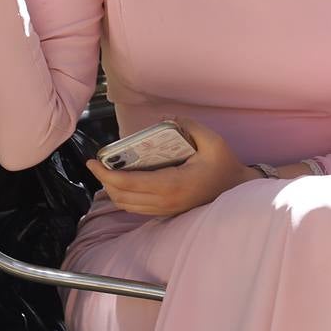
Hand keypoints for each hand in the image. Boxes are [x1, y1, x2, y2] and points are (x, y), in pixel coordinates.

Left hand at [86, 119, 259, 217]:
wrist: (238, 189)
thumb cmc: (224, 164)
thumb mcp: (212, 140)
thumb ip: (188, 125)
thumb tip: (165, 118)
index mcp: (173, 184)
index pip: (130, 184)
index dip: (106, 174)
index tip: (93, 161)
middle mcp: (166, 201)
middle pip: (123, 197)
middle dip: (104, 181)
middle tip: (96, 163)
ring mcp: (166, 209)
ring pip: (128, 205)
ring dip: (112, 190)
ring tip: (106, 171)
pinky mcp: (167, 211)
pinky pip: (137, 208)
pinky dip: (124, 196)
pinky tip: (122, 181)